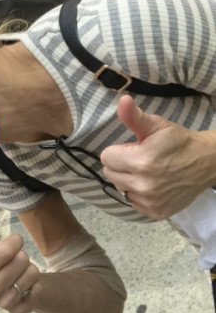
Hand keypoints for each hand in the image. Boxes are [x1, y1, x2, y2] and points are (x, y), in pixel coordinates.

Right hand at [0, 214, 39, 312]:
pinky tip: (25, 285)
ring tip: (18, 270)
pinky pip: (37, 292)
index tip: (13, 240)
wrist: (5, 278)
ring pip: (32, 274)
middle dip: (21, 254)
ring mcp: (3, 302)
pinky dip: (36, 285)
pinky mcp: (18, 311)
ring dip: (30, 268)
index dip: (14, 242)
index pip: (5, 251)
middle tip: (12, 259)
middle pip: (22, 260)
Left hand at [101, 94, 214, 218]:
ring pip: (120, 189)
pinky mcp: (156, 212)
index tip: (134, 148)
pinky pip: (133, 202)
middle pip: (110, 174)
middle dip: (120, 165)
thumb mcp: (156, 125)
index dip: (118, 151)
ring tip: (147, 172)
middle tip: (141, 159)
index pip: (106, 157)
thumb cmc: (178, 141)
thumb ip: (134, 116)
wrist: (206, 162)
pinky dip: (138, 194)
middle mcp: (143, 185)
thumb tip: (122, 100)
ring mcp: (149, 201)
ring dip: (128, 180)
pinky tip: (152, 185)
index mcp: (140, 162)